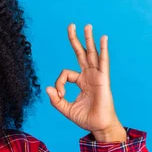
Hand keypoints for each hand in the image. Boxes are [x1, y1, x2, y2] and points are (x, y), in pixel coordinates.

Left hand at [45, 24, 124, 139]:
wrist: (99, 126)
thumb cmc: (86, 118)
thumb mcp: (66, 109)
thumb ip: (56, 100)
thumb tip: (47, 88)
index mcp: (81, 81)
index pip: (65, 74)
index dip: (59, 83)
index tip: (60, 94)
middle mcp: (89, 76)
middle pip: (81, 53)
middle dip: (75, 40)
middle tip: (71, 25)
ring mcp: (97, 76)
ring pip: (92, 53)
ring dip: (89, 39)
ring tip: (87, 25)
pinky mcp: (103, 79)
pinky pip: (103, 62)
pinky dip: (104, 49)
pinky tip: (103, 38)